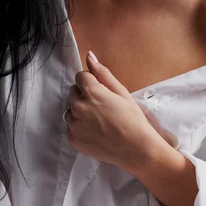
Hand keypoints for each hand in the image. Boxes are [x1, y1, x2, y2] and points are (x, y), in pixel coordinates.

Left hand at [64, 52, 165, 172]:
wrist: (135, 149)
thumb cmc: (132, 119)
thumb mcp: (121, 92)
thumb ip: (102, 73)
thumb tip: (89, 56)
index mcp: (91, 92)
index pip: (80, 77)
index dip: (92, 82)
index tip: (102, 92)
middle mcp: (78, 106)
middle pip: (73, 92)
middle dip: (85, 95)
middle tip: (102, 106)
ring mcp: (74, 124)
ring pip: (70, 109)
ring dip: (80, 110)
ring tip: (99, 120)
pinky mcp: (72, 138)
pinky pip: (71, 125)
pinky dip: (80, 126)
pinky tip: (95, 131)